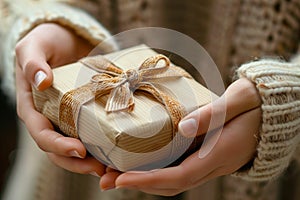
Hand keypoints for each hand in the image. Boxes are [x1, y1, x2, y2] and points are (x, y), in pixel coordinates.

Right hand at [15, 23, 104, 175]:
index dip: (58, 145)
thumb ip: (32, 61)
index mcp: (32, 106)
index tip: (79, 149)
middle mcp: (49, 117)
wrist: (67, 38)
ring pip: (75, 147)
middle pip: (58, 150)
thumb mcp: (34, 45)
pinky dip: (102, 146)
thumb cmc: (47, 41)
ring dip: (92, 161)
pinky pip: (91, 133)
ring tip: (112, 168)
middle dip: (78, 163)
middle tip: (101, 169)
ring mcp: (66, 117)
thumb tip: (41, 82)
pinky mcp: (84, 113)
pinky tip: (117, 151)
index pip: (41, 133)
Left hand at [99, 78, 261, 194]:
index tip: (121, 179)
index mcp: (220, 154)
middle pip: (171, 184)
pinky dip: (157, 169)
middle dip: (138, 185)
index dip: (149, 181)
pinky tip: (140, 161)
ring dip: (144, 179)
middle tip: (107, 179)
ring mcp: (209, 162)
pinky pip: (178, 168)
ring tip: (115, 172)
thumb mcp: (238, 101)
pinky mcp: (205, 155)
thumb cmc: (256, 103)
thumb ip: (213, 114)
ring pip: (173, 179)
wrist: (272, 110)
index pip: (179, 177)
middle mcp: (212, 165)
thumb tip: (182, 127)